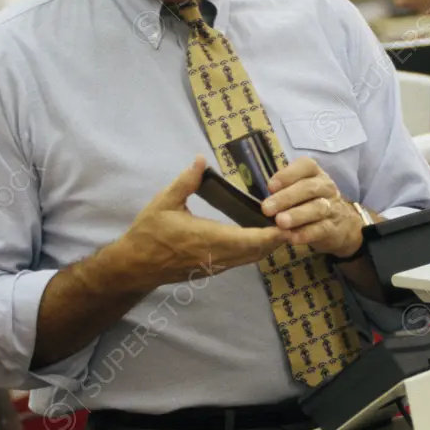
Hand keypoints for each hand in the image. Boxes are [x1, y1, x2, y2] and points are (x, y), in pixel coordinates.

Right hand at [114, 156, 287, 291]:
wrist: (135, 266)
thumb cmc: (149, 233)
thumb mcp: (164, 202)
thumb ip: (186, 182)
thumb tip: (200, 159)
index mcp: (208, 238)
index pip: (250, 239)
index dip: (272, 234)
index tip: (288, 223)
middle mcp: (217, 256)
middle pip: (257, 251)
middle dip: (277, 239)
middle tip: (293, 221)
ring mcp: (216, 265)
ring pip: (251, 258)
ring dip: (267, 245)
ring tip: (281, 227)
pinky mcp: (213, 269)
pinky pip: (241, 261)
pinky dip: (254, 250)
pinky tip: (259, 236)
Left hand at [261, 157, 363, 258]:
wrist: (343, 225)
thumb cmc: (312, 203)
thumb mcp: (301, 191)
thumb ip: (283, 190)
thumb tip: (262, 198)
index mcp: (315, 173)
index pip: (305, 166)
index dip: (287, 175)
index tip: (270, 186)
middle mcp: (325, 187)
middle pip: (308, 188)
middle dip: (286, 198)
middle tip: (267, 208)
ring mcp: (332, 207)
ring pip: (316, 208)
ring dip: (296, 215)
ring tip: (280, 222)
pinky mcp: (333, 228)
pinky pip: (321, 229)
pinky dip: (306, 233)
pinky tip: (293, 237)